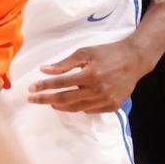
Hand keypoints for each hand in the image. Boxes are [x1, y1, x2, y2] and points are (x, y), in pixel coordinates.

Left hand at [27, 37, 149, 113]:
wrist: (134, 60)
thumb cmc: (107, 53)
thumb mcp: (85, 52)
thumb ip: (64, 63)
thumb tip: (44, 70)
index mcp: (90, 74)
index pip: (60, 83)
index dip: (44, 86)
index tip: (30, 89)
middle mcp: (97, 90)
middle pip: (65, 99)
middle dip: (46, 99)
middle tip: (32, 99)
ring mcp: (105, 100)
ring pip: (76, 108)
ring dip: (60, 105)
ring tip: (50, 101)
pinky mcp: (112, 106)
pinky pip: (90, 110)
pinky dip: (78, 107)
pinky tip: (71, 102)